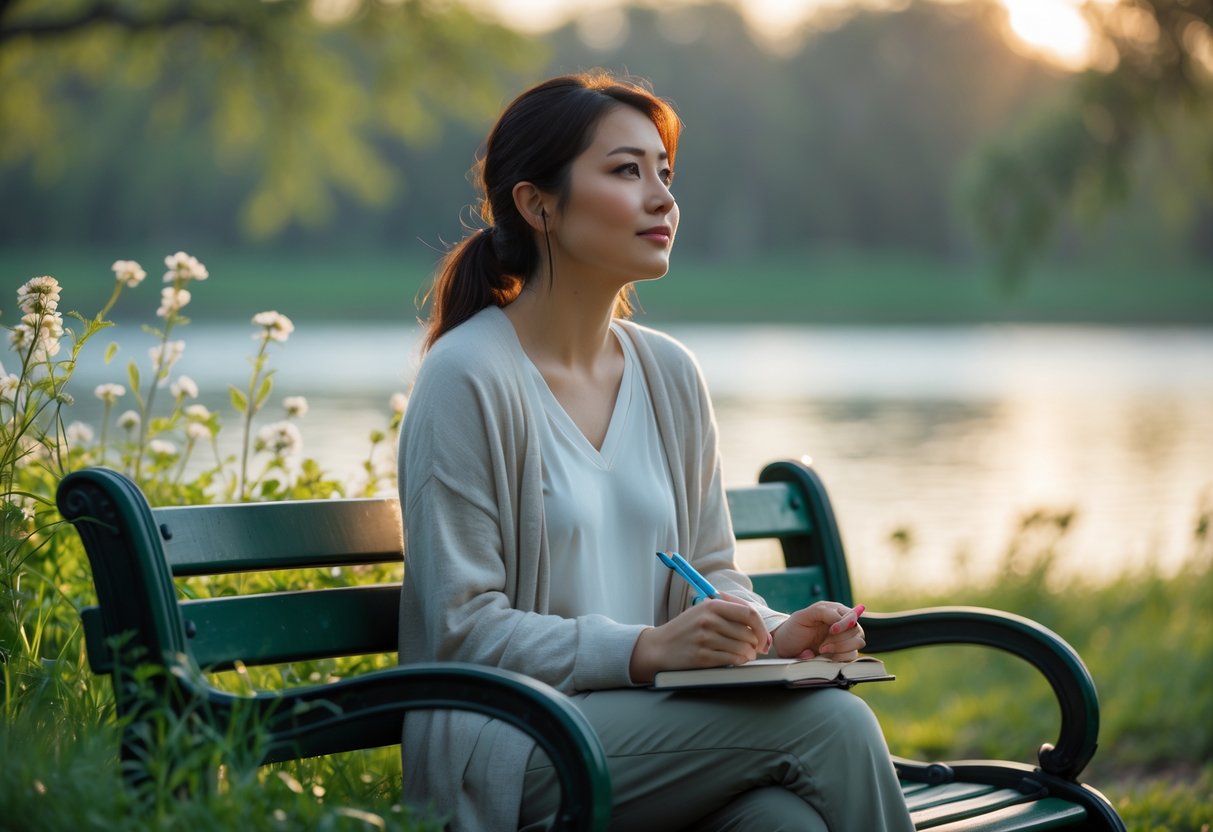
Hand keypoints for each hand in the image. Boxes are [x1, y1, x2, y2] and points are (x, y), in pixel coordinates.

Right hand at [629, 593, 770, 683]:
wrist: (659, 647)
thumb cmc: (686, 629)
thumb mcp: (702, 611)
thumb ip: (727, 610)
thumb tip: (757, 622)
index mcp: (712, 605)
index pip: (749, 613)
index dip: (761, 627)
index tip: (764, 637)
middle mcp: (708, 620)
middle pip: (747, 633)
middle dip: (756, 644)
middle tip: (755, 649)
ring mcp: (705, 639)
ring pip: (742, 648)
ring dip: (748, 655)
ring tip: (746, 655)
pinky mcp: (702, 656)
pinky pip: (731, 660)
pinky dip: (739, 661)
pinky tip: (737, 660)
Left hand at [770, 602, 865, 662]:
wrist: (786, 647)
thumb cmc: (794, 629)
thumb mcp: (803, 616)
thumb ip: (822, 612)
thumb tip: (841, 617)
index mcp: (835, 612)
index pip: (852, 616)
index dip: (844, 624)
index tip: (832, 630)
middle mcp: (842, 625)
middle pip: (857, 631)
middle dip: (840, 640)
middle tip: (822, 646)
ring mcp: (844, 640)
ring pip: (857, 644)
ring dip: (840, 649)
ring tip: (822, 650)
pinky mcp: (842, 653)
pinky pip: (851, 657)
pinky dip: (839, 658)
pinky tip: (825, 657)